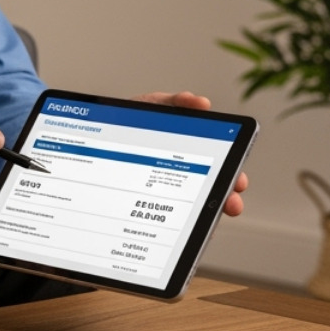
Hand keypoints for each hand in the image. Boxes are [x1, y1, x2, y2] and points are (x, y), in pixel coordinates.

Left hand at [135, 90, 247, 216]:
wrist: (91, 134)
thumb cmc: (127, 123)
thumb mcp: (151, 108)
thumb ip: (176, 103)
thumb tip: (201, 103)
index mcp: (189, 156)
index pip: (220, 169)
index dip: (233, 176)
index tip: (238, 182)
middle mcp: (181, 179)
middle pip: (211, 193)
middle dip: (226, 200)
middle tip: (230, 204)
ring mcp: (162, 194)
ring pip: (191, 212)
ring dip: (204, 216)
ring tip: (208, 221)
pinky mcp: (141, 205)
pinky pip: (159, 221)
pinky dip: (171, 226)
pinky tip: (174, 227)